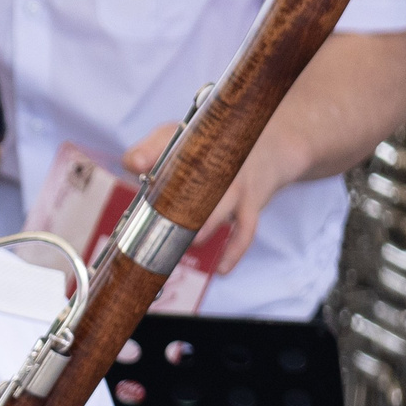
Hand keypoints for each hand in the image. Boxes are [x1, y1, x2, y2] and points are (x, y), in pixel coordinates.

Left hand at [122, 121, 288, 273]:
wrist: (272, 145)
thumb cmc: (214, 146)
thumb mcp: (180, 137)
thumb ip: (150, 151)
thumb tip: (133, 164)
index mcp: (195, 146)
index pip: (168, 146)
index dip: (151, 156)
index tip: (138, 169)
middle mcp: (218, 163)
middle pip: (200, 184)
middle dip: (181, 206)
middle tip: (157, 222)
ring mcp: (237, 185)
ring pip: (223, 208)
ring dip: (204, 229)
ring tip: (185, 245)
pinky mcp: (252, 203)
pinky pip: (246, 229)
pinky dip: (234, 250)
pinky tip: (221, 268)